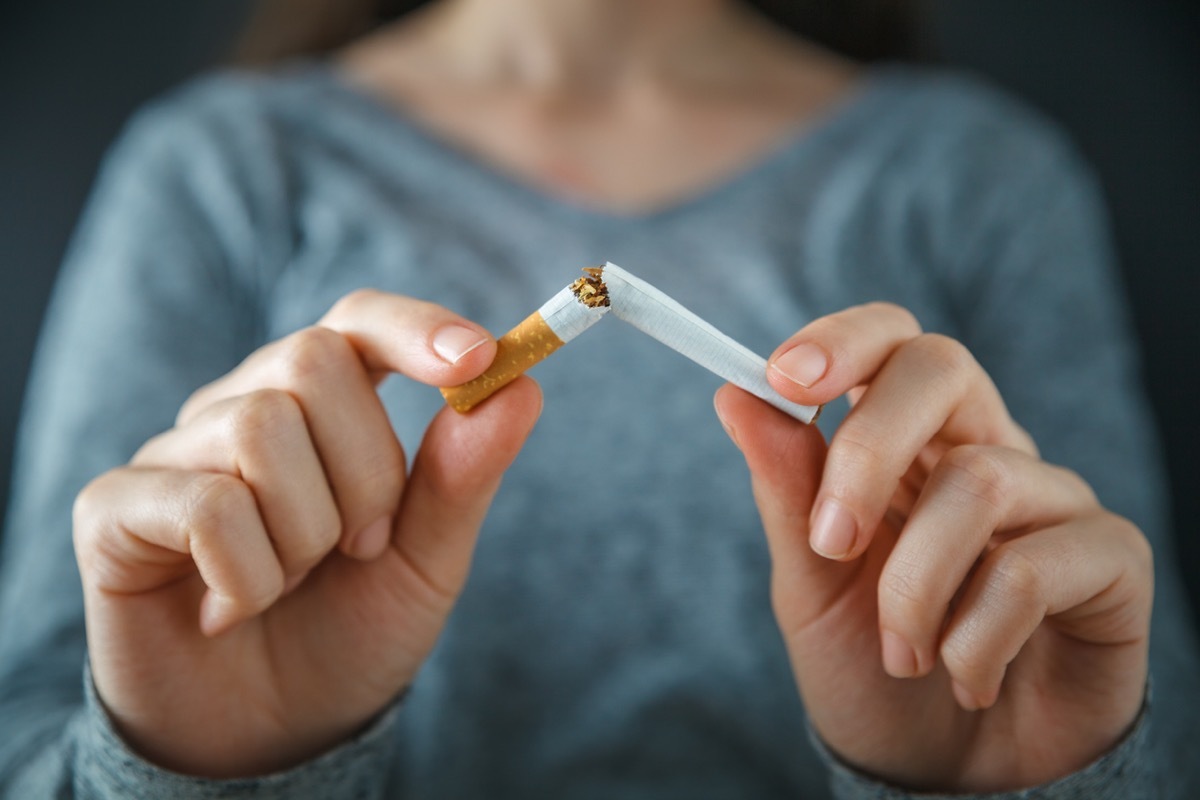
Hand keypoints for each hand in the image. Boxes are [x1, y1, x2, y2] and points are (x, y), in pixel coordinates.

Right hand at [73, 291, 541, 777]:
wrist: (271, 735)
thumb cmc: (349, 632)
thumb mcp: (425, 561)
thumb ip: (463, 477)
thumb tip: (522, 386)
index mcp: (320, 410)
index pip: (357, 321)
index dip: (414, 327)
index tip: (480, 358)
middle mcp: (240, 410)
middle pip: (313, 361)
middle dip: (366, 473)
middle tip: (360, 548)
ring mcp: (174, 454)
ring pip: (260, 428)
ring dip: (307, 533)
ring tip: (292, 583)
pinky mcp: (114, 508)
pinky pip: (204, 503)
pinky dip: (248, 576)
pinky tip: (231, 611)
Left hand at [714, 303, 1151, 792]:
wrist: (942, 775)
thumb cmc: (873, 669)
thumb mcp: (810, 584)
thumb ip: (786, 491)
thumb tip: (734, 394)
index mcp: (908, 444)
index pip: (891, 340)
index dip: (842, 339)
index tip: (782, 378)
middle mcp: (984, 452)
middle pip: (941, 367)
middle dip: (866, 451)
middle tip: (832, 546)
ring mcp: (1052, 502)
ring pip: (978, 481)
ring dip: (913, 586)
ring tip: (903, 655)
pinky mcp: (1109, 561)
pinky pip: (1035, 566)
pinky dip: (975, 636)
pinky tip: (965, 676)